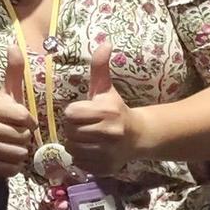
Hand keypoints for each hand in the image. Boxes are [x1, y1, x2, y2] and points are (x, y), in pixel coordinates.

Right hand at [0, 44, 34, 177]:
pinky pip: (13, 169)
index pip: (24, 118)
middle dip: (24, 138)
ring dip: (20, 152)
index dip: (29, 122)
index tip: (23, 122)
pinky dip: (14, 166)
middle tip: (15, 135)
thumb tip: (14, 45)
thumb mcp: (6, 94)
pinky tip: (6, 158)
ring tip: (11, 146)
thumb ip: (13, 72)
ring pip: (19, 153)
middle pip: (23, 137)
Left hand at [64, 43, 141, 174]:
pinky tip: (91, 149)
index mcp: (106, 113)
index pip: (71, 114)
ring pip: (73, 149)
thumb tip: (104, 42)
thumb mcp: (106, 89)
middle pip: (70, 132)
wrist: (138, 136)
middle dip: (72, 129)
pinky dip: (81, 158)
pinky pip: (80, 164)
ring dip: (75, 144)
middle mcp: (108, 134)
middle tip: (82, 126)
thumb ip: (99, 67)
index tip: (81, 113)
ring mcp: (108, 153)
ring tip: (85, 137)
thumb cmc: (116, 110)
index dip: (73, 113)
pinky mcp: (105, 168)